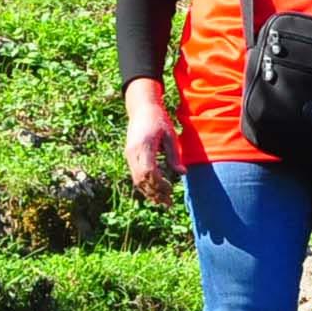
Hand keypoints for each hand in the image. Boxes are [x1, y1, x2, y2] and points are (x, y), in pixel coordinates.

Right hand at [122, 81, 180, 203]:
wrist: (142, 108)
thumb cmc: (159, 119)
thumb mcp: (171, 136)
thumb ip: (174, 155)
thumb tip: (182, 173)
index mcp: (143, 146)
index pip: (148, 171)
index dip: (159, 184)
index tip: (171, 190)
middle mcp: (132, 152)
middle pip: (141, 179)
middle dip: (154, 192)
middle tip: (168, 203)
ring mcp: (129, 154)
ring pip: (136, 179)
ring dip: (149, 192)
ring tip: (163, 201)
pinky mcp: (129, 155)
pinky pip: (135, 175)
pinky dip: (145, 185)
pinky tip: (155, 191)